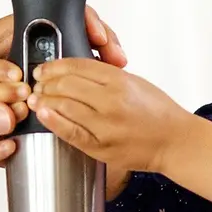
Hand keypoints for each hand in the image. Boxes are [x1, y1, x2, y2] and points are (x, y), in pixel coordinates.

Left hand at [0, 7, 127, 167]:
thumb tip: (4, 117)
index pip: (44, 19)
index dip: (76, 22)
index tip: (100, 38)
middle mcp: (12, 62)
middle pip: (60, 55)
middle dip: (81, 69)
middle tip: (109, 71)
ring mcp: (18, 89)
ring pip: (54, 93)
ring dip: (52, 111)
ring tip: (27, 123)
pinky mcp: (20, 115)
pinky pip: (38, 122)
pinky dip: (28, 138)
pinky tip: (2, 145)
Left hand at [0, 18, 22, 168]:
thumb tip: (3, 117)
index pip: (22, 32)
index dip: (26, 53)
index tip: (16, 77)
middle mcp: (1, 71)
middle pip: (30, 77)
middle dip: (14, 99)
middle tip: (1, 107)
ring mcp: (6, 98)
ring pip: (27, 109)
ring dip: (8, 126)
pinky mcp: (8, 123)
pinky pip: (18, 135)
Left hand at [27, 56, 195, 181]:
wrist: (175, 141)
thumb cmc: (157, 111)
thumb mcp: (134, 82)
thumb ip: (105, 75)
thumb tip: (72, 70)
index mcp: (120, 80)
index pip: (78, 65)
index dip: (55, 65)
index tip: (45, 68)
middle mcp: (112, 101)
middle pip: (66, 84)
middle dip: (46, 82)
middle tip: (37, 83)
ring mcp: (105, 125)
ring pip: (64, 106)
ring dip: (44, 100)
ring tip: (36, 98)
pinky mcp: (101, 146)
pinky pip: (70, 131)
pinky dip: (52, 121)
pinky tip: (43, 114)